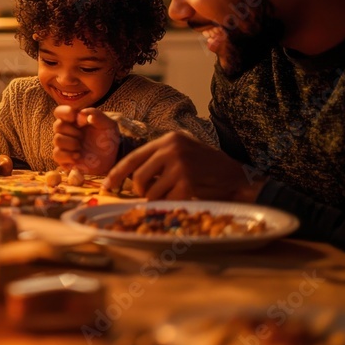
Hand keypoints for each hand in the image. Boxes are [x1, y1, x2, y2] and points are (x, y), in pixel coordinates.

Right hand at [52, 105, 120, 174]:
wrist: (112, 157)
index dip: (65, 113)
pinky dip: (68, 155)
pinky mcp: (64, 159)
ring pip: (57, 140)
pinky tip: (78, 156)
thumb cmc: (108, 138)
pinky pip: (57, 155)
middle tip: (82, 136)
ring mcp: (64, 145)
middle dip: (72, 131)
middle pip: (57, 125)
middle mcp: (66, 131)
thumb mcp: (108, 124)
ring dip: (71, 143)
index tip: (75, 117)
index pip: (59, 112)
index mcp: (74, 120)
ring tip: (81, 147)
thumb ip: (97, 115)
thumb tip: (81, 113)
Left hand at [104, 131, 262, 201]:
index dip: (117, 173)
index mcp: (168, 139)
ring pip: (151, 192)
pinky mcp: (187, 183)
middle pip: (138, 178)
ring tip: (173, 193)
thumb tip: (129, 176)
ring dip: (157, 199)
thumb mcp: (182, 152)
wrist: (238, 178)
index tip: (107, 185)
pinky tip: (184, 197)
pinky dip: (170, 204)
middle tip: (151, 194)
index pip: (133, 157)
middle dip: (141, 192)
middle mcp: (172, 149)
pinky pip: (166, 201)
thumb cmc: (207, 168)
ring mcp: (180, 166)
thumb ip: (158, 158)